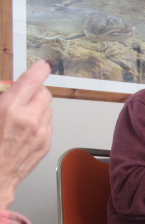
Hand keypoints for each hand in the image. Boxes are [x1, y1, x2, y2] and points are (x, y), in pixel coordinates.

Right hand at [0, 61, 52, 209]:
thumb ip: (2, 96)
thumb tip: (8, 87)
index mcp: (9, 108)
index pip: (32, 80)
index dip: (39, 70)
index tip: (42, 66)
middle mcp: (29, 119)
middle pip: (45, 93)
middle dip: (35, 91)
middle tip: (22, 95)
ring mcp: (40, 133)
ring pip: (48, 108)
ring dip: (37, 107)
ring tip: (21, 115)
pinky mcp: (45, 144)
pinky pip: (48, 124)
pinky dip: (39, 122)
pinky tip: (24, 129)